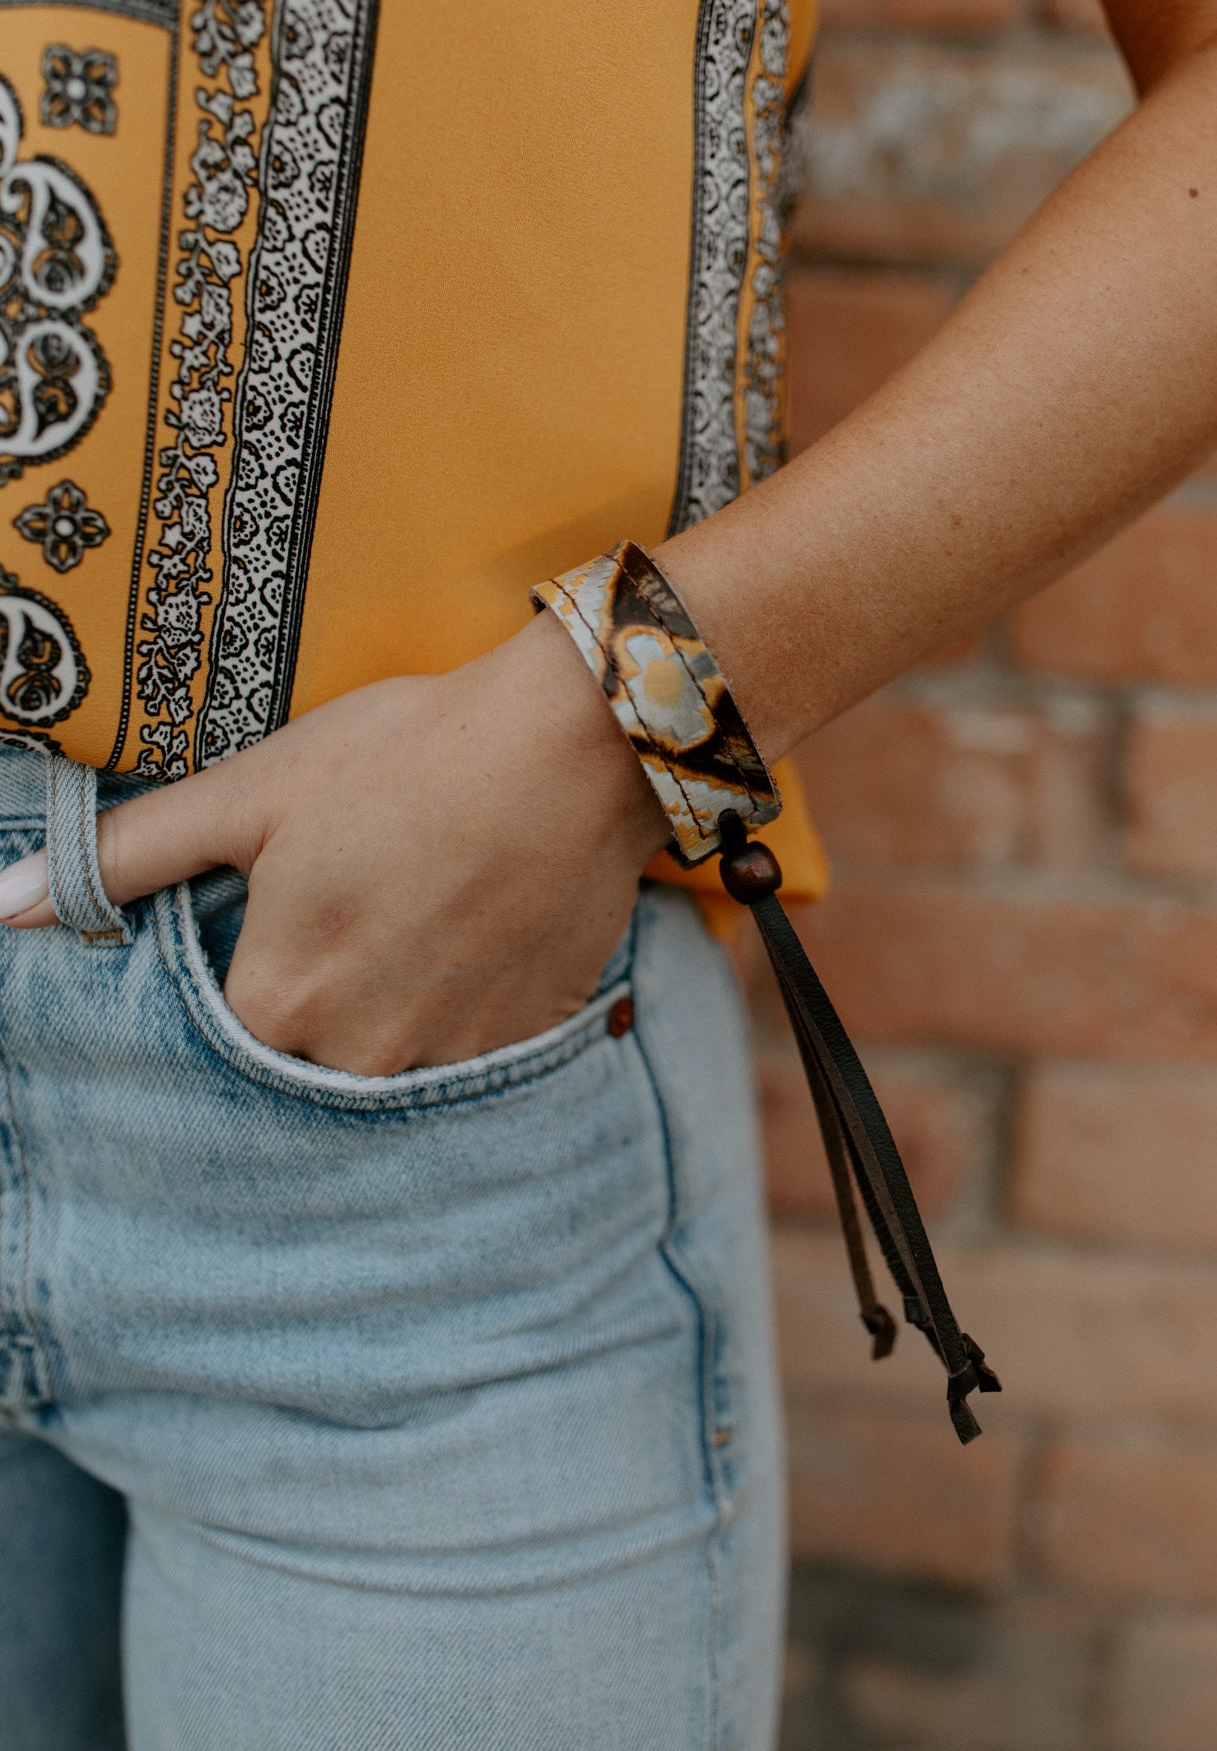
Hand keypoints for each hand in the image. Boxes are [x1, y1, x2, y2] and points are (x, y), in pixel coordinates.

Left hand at [0, 616, 669, 1075]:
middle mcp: (360, 1054)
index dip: (246, 964)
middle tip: (358, 905)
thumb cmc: (405, 756)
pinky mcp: (527, 1038)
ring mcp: (452, 1055)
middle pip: (309, 1051)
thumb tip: (12, 907)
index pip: (223, 1028)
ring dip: (393, 1002)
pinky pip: (472, 1048)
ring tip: (419, 912)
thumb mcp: (253, 790)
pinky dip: (463, 1001)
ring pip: (394, 1054)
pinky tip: (474, 928)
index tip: (279, 916)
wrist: (576, 746)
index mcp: (277, 1000)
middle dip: (321, 989)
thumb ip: (129, 856)